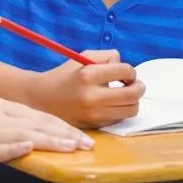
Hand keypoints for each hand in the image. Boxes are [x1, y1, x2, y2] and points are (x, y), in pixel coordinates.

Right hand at [0, 97, 94, 172]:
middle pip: (36, 124)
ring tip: (70, 147)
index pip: (37, 115)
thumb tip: (32, 130)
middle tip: (87, 143)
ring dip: (48, 141)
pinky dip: (12, 147)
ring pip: (22, 135)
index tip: (81, 135)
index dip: (62, 125)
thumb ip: (7, 120)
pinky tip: (27, 147)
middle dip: (64, 134)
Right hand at [28, 50, 144, 128]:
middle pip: (133, 94)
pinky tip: (112, 103)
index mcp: (88, 76)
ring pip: (131, 109)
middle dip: (139, 87)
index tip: (125, 72)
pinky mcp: (95, 125)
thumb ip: (107, 57)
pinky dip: (121, 110)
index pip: (125, 71)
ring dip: (133, 101)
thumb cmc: (66, 75)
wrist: (43, 98)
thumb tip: (126, 69)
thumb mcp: (84, 57)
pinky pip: (120, 118)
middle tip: (133, 83)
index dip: (130, 70)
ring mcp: (94, 114)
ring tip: (124, 94)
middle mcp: (92, 97)